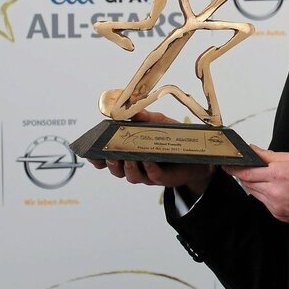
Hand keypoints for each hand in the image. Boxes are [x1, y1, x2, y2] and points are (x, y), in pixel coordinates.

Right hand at [87, 109, 214, 195]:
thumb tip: (133, 111)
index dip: (97, 158)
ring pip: (131, 176)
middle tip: (110, 154)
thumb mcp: (159, 123)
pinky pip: (152, 176)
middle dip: (110, 163)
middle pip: (116, 169)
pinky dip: (148, 169)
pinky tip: (148, 161)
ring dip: (127, 168)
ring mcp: (148, 173)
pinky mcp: (163, 178)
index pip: (108, 158)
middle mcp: (136, 165)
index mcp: (130, 151)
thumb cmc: (173, 137)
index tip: (90, 153)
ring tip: (128, 158)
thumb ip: (146, 117)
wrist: (199, 154)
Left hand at [226, 146, 288, 226]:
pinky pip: (264, 202)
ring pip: (254, 193)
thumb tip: (255, 151)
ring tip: (268, 178)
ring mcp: (276, 206)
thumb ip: (272, 155)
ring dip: (255, 184)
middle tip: (244, 167)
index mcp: (280, 174)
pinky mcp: (278, 215)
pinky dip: (265, 194)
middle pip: (247, 183)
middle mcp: (275, 192)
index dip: (235, 167)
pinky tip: (276, 189)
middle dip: (244, 174)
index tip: (229, 164)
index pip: (247, 171)